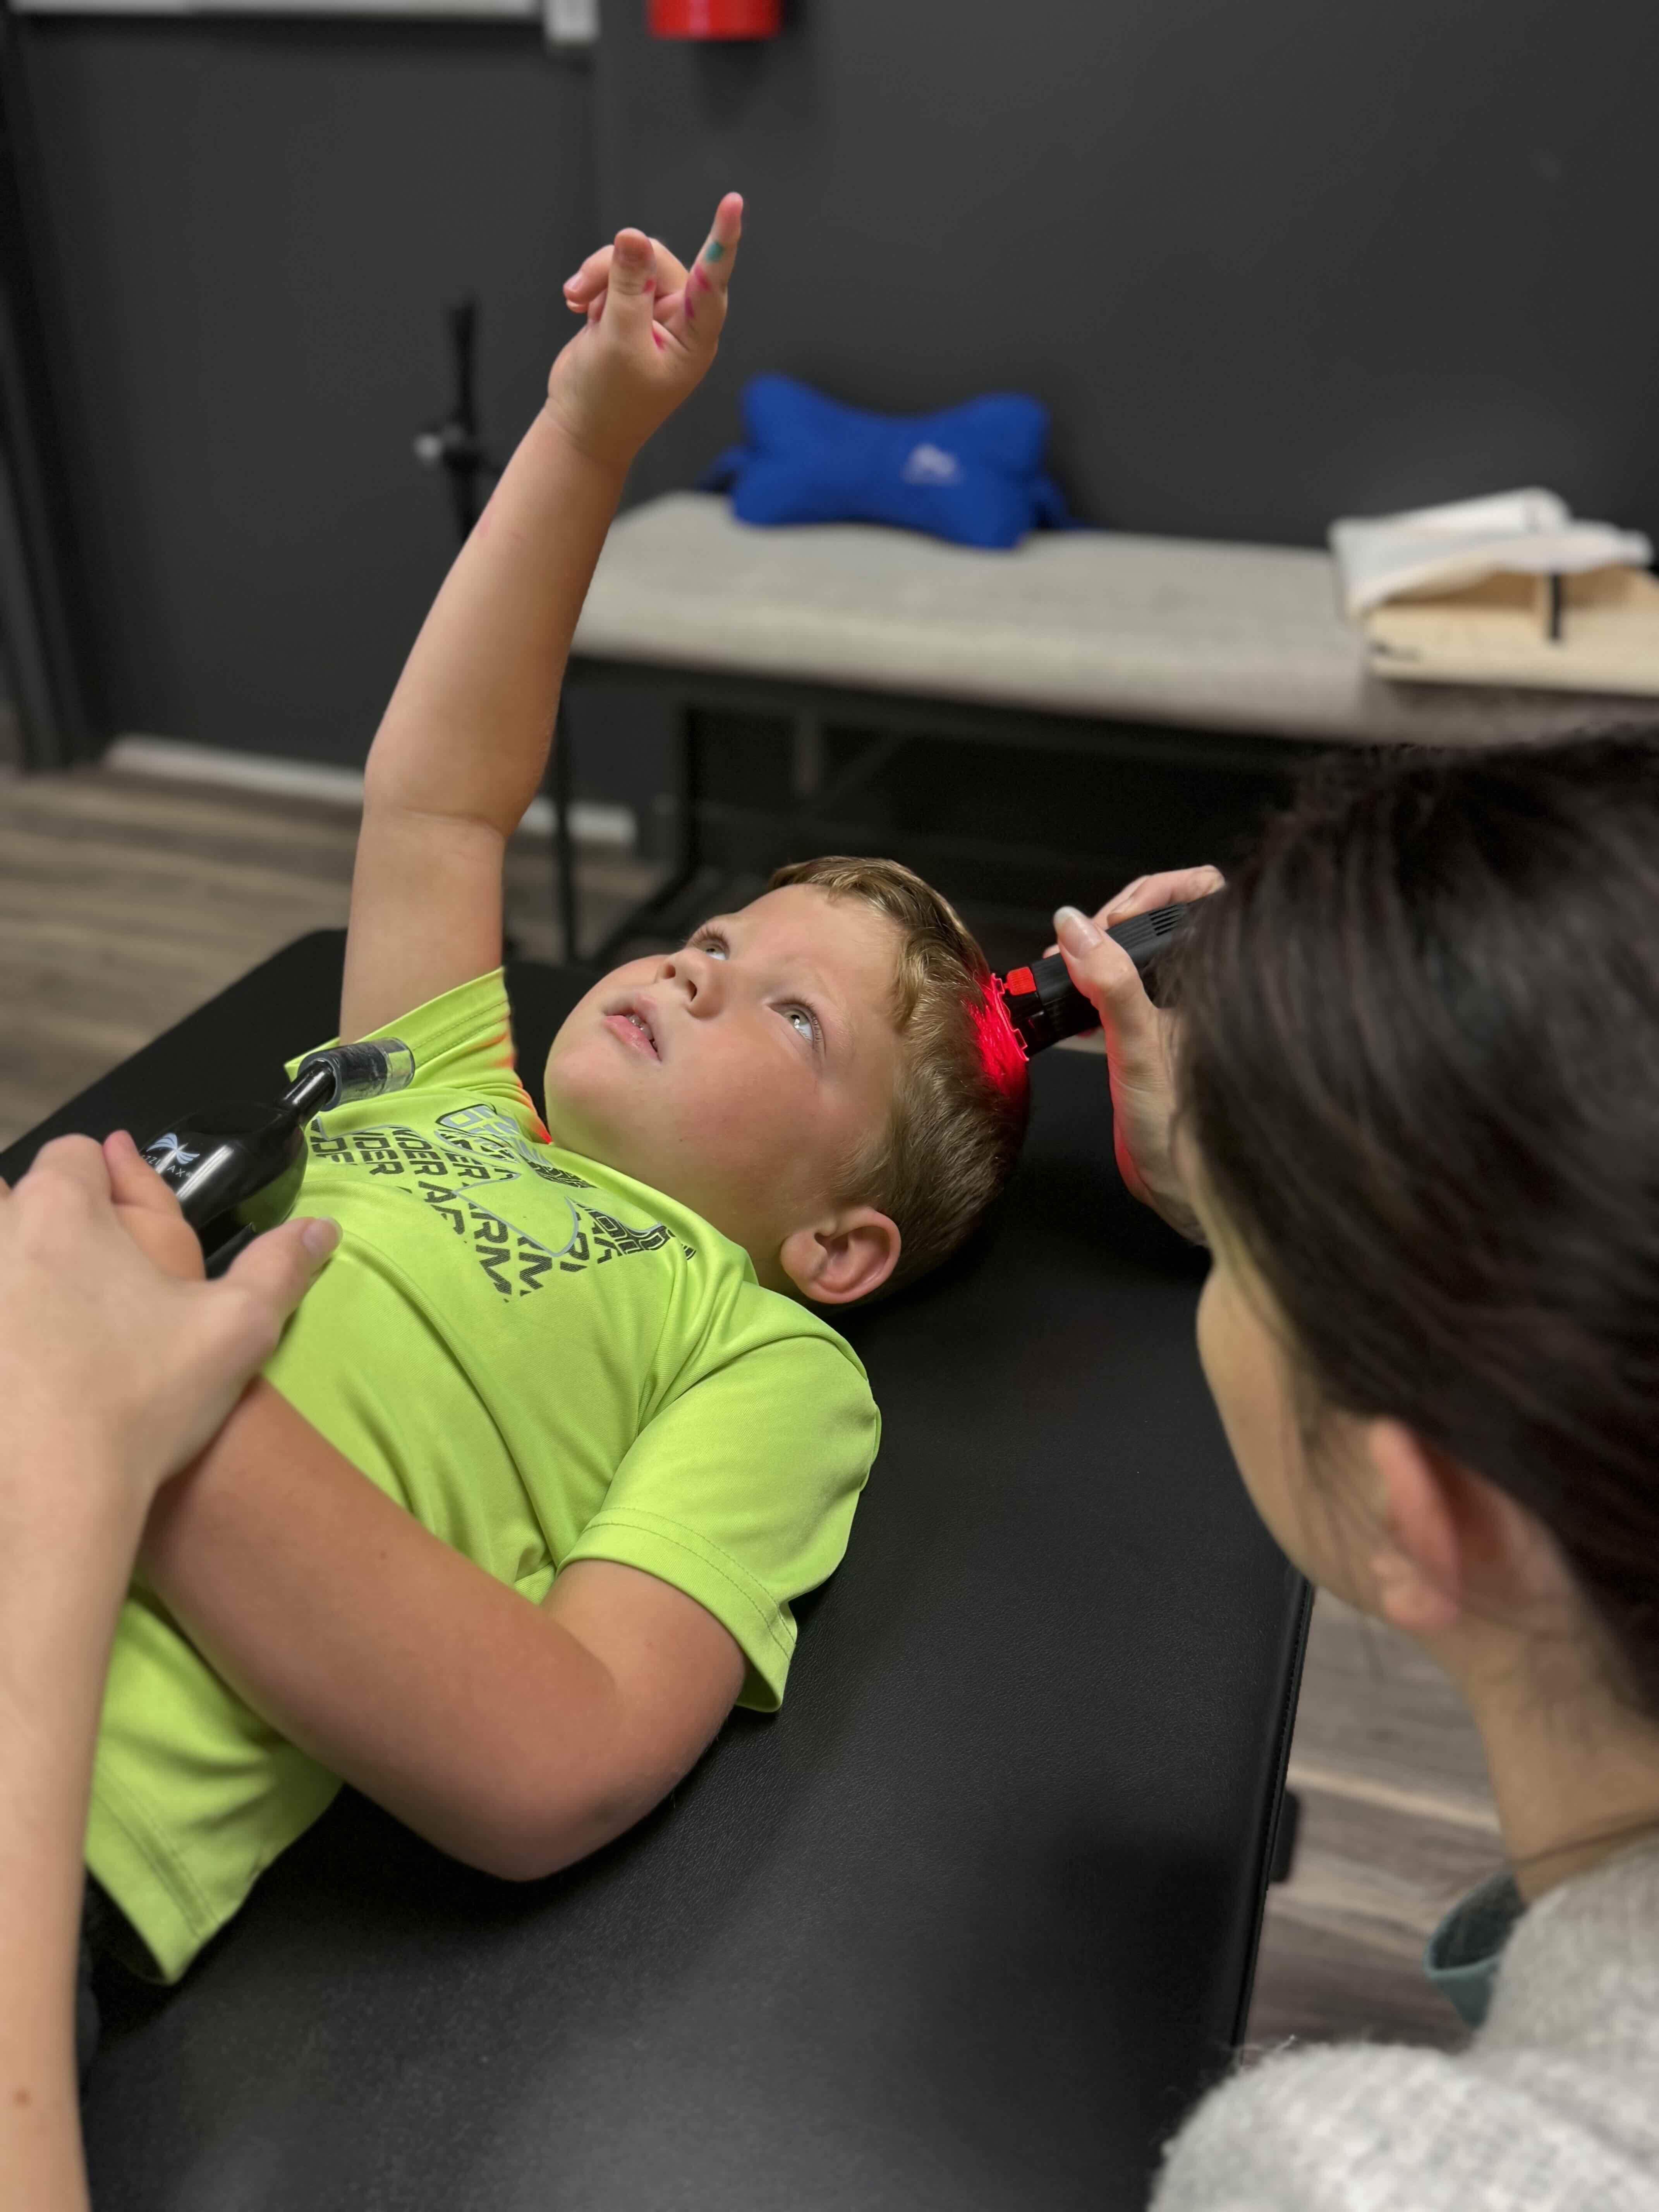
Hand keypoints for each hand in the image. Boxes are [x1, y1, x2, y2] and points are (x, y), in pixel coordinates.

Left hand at [0, 1132, 338, 1520]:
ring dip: (24, 1277)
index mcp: (60, 1208)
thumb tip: (322, 1228)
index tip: (131, 1233)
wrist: (53, 1500)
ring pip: (3, 1259)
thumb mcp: (239, 1327)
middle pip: (21, 1199)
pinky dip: (10, 1332)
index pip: (74, 1154)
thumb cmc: (145, 1399)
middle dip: (55, 1227)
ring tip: (63, 1330)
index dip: (109, 1182)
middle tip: (97, 1285)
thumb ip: (281, 1266)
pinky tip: (31, 1372)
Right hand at [546, 193, 742, 472]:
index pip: (713, 280)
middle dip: (615, 267)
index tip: (733, 202)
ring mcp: (655, 314)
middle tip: (578, 292)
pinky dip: (594, 285)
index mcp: (695, 337)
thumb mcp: (617, 340)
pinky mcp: (631, 309)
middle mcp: (682, 321)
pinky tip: (579, 307)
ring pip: (632, 262)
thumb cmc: (606, 399)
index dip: (722, 240)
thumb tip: (633, 236)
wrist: (580, 427)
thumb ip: (627, 287)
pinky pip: (616, 274)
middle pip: (656, 260)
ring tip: (575, 301)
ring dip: (599, 275)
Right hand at [1053, 865, 1225, 1240]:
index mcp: (1217, 977)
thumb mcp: (1139, 1048)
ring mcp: (1177, 1009)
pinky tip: (1069, 1005)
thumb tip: (1076, 927)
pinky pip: (1122, 989)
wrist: (1179, 1191)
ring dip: (1096, 954)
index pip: (1203, 892)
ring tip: (1061, 969)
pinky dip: (1092, 988)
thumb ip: (1109, 983)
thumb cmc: (1182, 1132)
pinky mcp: (1152, 1033)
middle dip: (1112, 922)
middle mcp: (1201, 986)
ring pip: (1138, 953)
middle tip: (1075, 945)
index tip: (1113, 919)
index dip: (1156, 890)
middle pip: (1161, 918)